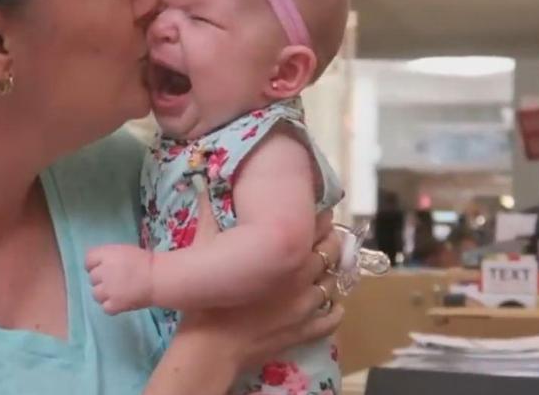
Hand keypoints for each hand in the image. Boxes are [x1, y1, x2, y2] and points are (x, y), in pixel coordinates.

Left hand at [85, 244, 152, 314]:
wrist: (158, 278)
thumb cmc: (146, 262)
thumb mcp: (124, 251)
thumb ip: (109, 256)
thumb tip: (100, 264)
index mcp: (106, 255)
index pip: (88, 260)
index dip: (94, 265)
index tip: (102, 267)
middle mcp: (103, 272)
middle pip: (92, 278)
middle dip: (101, 279)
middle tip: (115, 280)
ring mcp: (107, 290)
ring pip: (95, 294)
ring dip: (104, 294)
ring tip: (117, 293)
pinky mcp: (113, 305)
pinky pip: (105, 307)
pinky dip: (111, 306)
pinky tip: (120, 302)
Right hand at [177, 195, 343, 368]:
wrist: (210, 348)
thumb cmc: (207, 299)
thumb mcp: (204, 248)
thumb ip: (211, 217)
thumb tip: (206, 189)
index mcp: (282, 254)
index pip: (313, 227)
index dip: (318, 217)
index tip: (316, 211)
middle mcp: (301, 278)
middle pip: (329, 252)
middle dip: (329, 240)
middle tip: (324, 234)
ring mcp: (306, 308)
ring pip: (333, 283)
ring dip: (332, 272)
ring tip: (328, 266)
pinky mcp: (304, 332)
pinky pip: (331, 319)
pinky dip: (335, 310)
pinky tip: (333, 305)